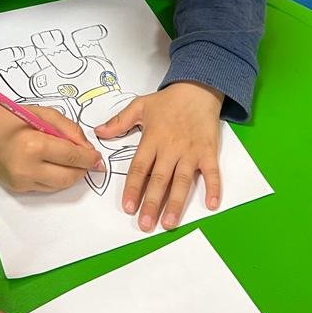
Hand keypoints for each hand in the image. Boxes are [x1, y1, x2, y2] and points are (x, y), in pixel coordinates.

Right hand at [0, 99, 102, 193]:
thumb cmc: (14, 118)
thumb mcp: (45, 114)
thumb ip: (70, 130)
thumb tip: (88, 150)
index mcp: (34, 145)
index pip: (71, 157)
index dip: (89, 158)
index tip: (98, 157)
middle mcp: (27, 168)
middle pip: (69, 177)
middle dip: (83, 169)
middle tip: (88, 160)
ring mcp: (21, 182)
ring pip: (59, 186)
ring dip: (71, 175)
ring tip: (72, 161)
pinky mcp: (18, 189)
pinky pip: (47, 188)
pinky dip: (56, 178)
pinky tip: (54, 165)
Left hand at [95, 82, 221, 232]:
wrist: (198, 88)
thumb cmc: (169, 100)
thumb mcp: (140, 105)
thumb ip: (119, 121)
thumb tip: (98, 132)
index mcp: (153, 138)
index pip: (140, 168)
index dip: (133, 188)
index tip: (128, 207)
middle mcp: (171, 148)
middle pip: (159, 179)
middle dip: (151, 203)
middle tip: (145, 224)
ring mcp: (191, 151)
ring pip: (182, 180)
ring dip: (176, 203)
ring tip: (170, 223)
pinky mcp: (208, 151)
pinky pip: (212, 172)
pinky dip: (213, 188)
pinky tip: (211, 205)